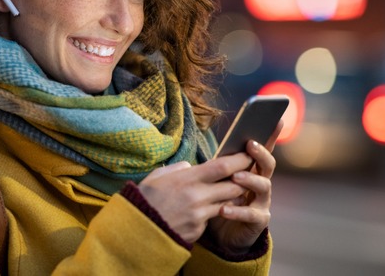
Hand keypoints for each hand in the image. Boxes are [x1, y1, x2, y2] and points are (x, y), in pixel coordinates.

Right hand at [137, 153, 253, 243]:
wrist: (136, 230)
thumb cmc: (145, 199)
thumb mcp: (158, 177)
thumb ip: (177, 169)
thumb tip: (191, 167)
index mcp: (187, 179)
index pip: (222, 166)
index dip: (239, 160)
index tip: (248, 154)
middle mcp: (197, 197)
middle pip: (233, 186)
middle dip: (243, 180)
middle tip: (247, 174)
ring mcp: (199, 215)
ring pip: (228, 203)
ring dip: (232, 197)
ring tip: (229, 191)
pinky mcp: (198, 230)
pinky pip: (213, 218)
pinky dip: (213, 212)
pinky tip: (206, 209)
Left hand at [206, 121, 281, 252]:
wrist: (222, 234)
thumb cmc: (220, 200)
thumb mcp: (217, 181)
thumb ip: (219, 167)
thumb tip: (212, 154)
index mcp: (252, 170)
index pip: (262, 149)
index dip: (270, 134)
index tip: (276, 119)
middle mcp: (261, 183)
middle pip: (267, 164)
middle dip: (260, 153)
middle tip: (250, 145)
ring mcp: (262, 201)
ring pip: (263, 186)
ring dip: (250, 179)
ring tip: (236, 177)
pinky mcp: (259, 220)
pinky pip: (251, 214)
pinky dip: (237, 211)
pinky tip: (224, 209)